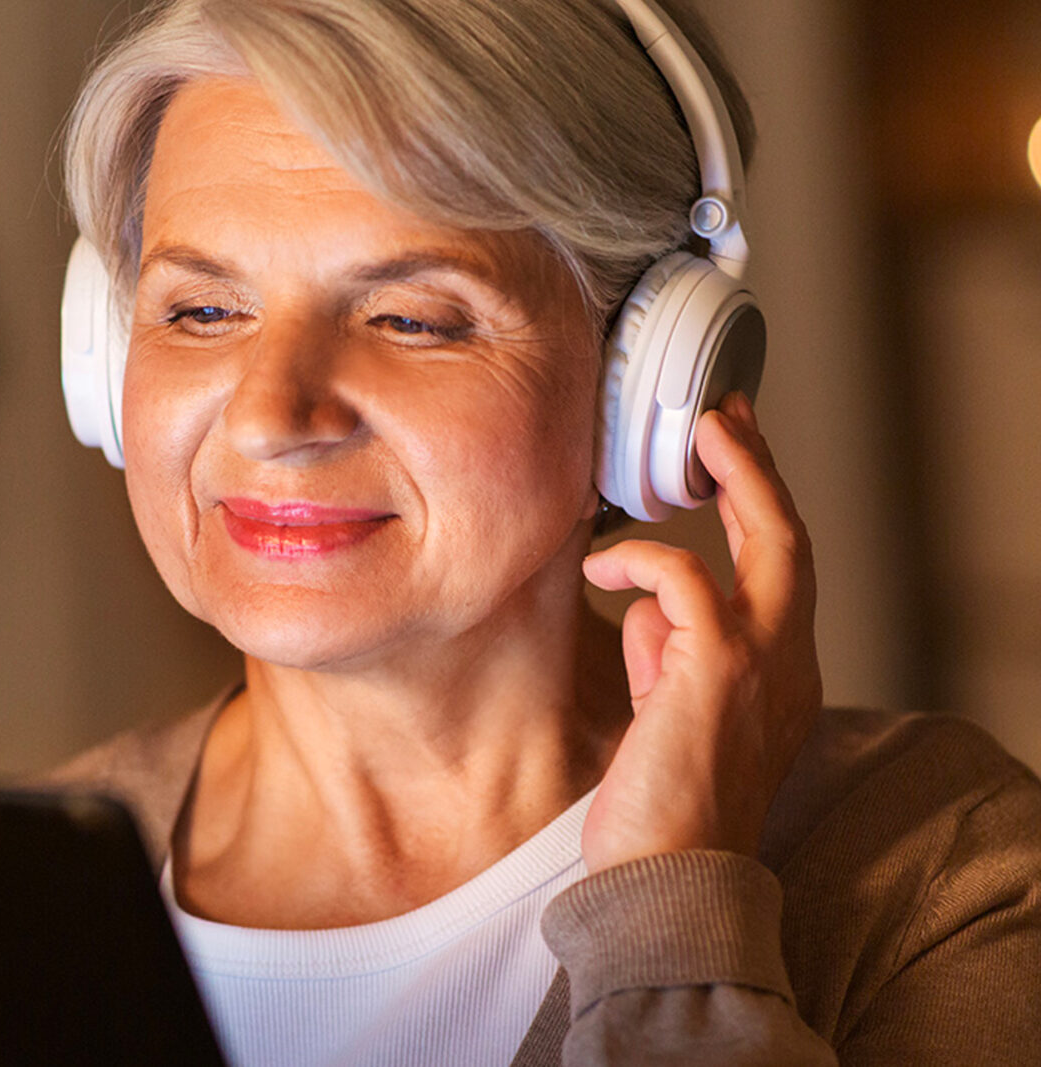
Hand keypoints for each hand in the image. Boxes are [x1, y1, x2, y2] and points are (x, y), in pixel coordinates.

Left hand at [580, 393, 822, 872]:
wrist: (662, 879)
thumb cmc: (656, 805)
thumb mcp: (664, 713)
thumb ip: (664, 654)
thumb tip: (644, 600)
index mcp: (779, 676)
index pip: (780, 572)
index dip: (757, 508)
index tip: (726, 457)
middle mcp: (788, 664)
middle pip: (794, 541)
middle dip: (760, 469)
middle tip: (725, 414)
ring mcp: (763, 666)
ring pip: (772, 542)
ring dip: (733, 479)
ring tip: (693, 437)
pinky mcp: (719, 671)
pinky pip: (686, 581)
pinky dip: (641, 561)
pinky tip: (600, 565)